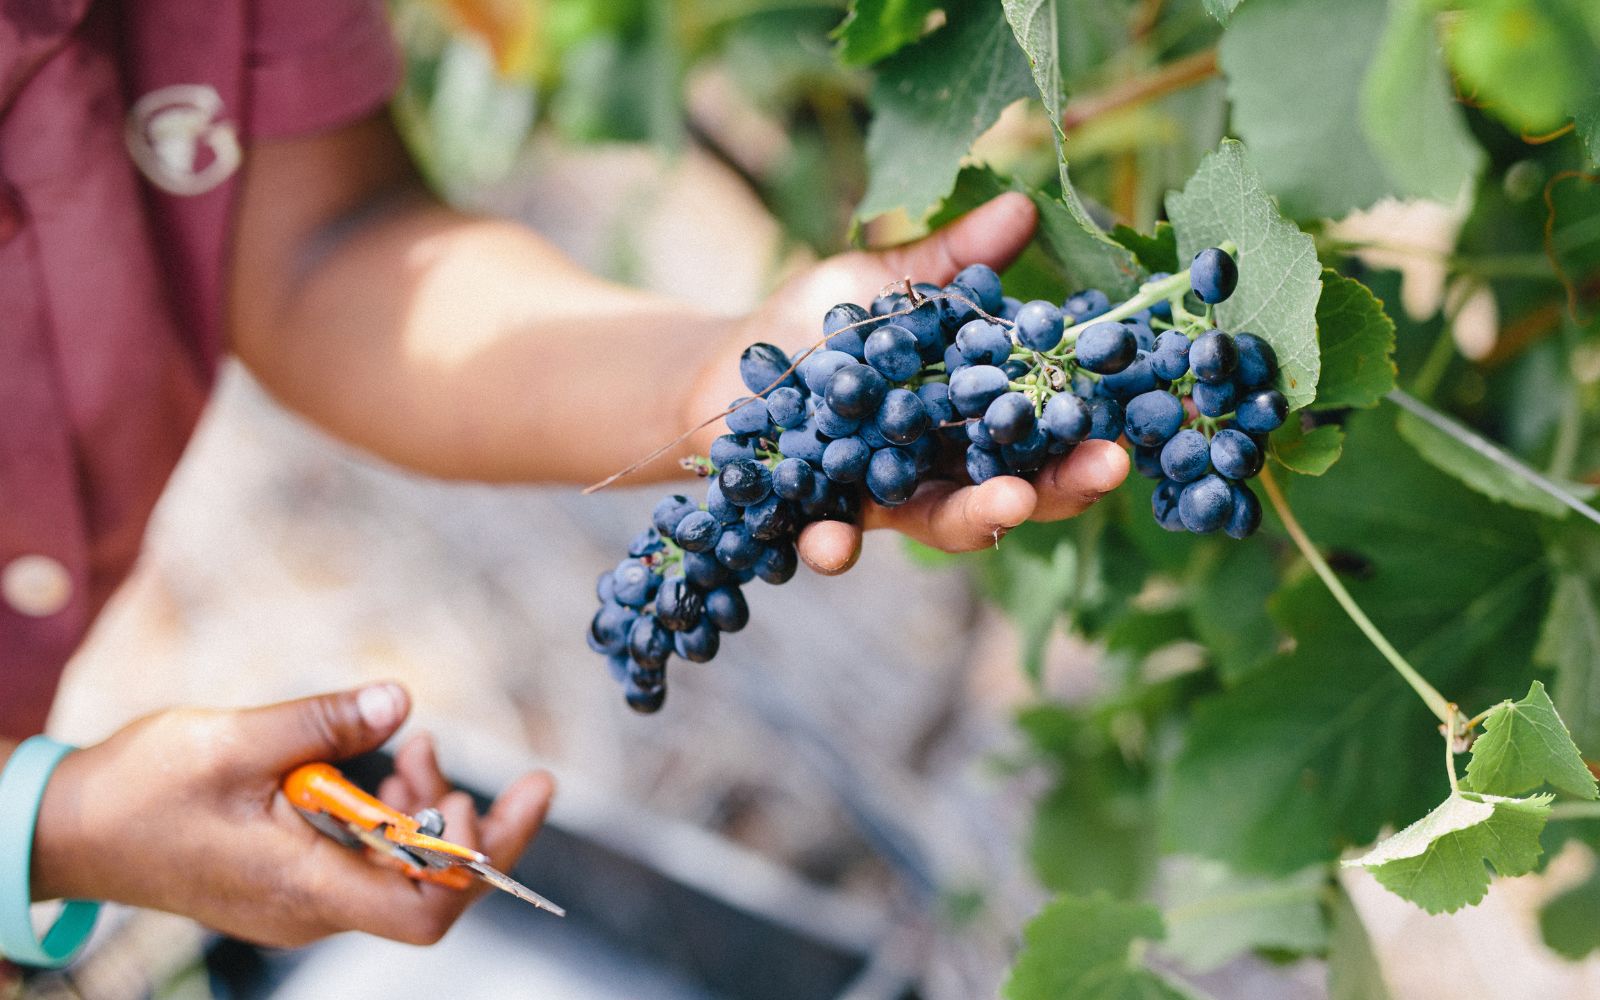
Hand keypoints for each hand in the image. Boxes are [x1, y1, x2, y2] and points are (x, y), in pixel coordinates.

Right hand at [32, 684, 553, 947]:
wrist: (67, 829)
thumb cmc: (138, 792)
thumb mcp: (236, 741)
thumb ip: (325, 723)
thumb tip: (400, 700)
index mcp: (305, 885)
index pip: (425, 910)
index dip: (482, 861)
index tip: (510, 801)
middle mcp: (311, 907)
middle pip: (424, 888)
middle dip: (462, 824)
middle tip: (474, 766)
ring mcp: (299, 899)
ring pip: (392, 870)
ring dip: (418, 810)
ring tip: (413, 749)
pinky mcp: (287, 880)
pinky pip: (359, 860)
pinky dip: (381, 815)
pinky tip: (380, 765)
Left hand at [692, 193, 1130, 573]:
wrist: (721, 368)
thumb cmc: (813, 323)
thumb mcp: (879, 281)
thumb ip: (948, 261)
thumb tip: (1023, 205)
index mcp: (969, 414)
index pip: (1043, 428)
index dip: (1090, 429)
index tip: (1136, 421)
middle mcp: (940, 467)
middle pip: (1013, 485)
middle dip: (1061, 482)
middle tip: (1104, 471)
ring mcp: (882, 499)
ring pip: (939, 522)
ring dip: (974, 519)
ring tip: (1003, 508)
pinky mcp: (816, 516)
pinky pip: (829, 540)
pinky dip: (830, 544)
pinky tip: (833, 544)